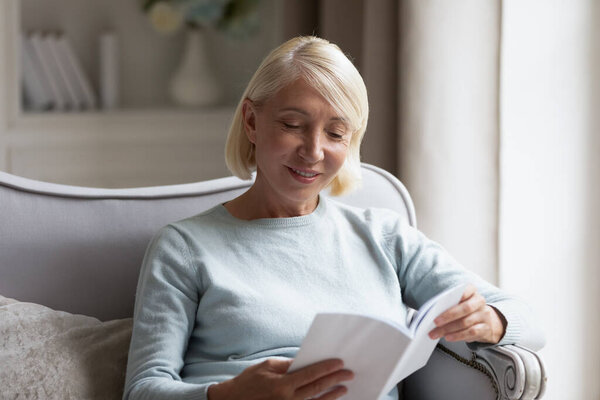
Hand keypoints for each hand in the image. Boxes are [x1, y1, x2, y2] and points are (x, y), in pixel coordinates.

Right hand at [207, 358, 353, 399]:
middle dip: (334, 380)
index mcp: (282, 384)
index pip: (310, 374)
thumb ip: (288, 364)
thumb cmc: (249, 380)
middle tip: (349, 374)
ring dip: (332, 395)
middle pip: (317, 388)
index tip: (339, 363)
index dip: (326, 368)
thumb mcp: (267, 366)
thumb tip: (306, 361)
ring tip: (344, 388)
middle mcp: (287, 399)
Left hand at [428, 284, 506, 343]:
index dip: (460, 293)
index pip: (468, 289)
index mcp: (472, 292)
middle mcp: (480, 302)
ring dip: (449, 329)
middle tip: (435, 322)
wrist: (487, 324)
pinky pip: (471, 333)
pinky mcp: (485, 329)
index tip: (447, 298)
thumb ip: (450, 305)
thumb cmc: (466, 312)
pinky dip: (457, 336)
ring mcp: (484, 316)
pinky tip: (448, 337)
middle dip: (448, 315)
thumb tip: (434, 313)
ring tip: (436, 333)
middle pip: (465, 308)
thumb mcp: (460, 305)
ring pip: (466, 322)